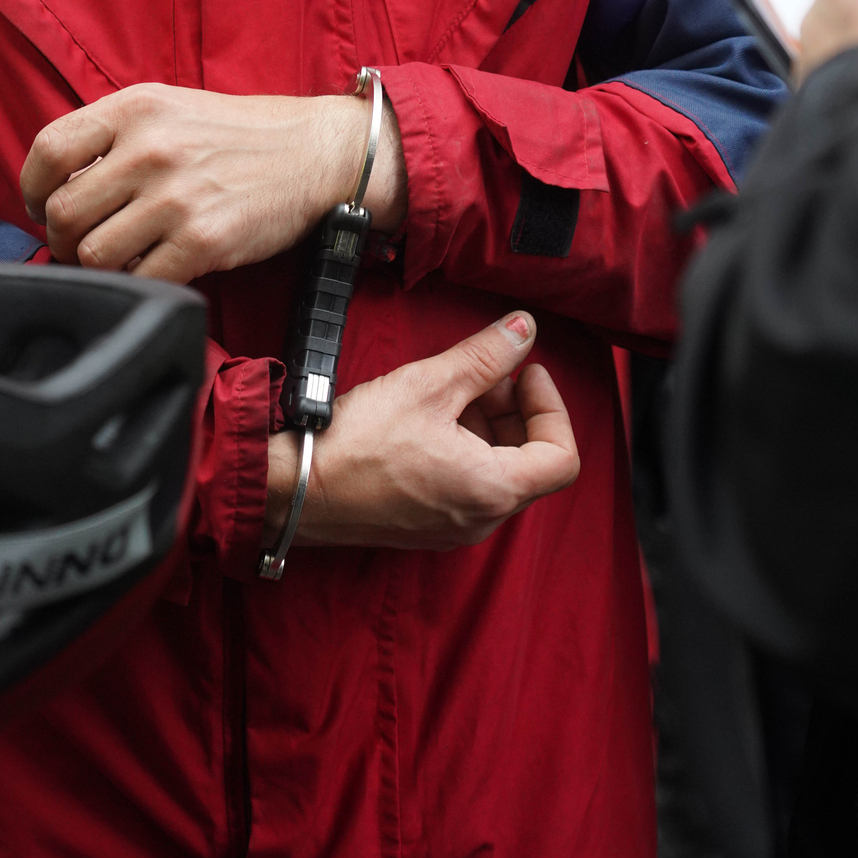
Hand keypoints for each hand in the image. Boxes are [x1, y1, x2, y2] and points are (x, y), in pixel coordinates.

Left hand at [23, 82, 405, 282]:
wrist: (313, 151)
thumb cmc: (238, 134)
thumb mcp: (170, 108)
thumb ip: (113, 136)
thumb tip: (55, 185)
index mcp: (135, 109)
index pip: (48, 150)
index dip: (31, 188)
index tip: (40, 205)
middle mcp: (150, 149)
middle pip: (62, 211)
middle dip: (61, 238)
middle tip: (80, 243)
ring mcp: (175, 197)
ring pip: (92, 253)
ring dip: (98, 265)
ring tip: (119, 257)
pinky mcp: (203, 240)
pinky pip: (141, 278)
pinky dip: (140, 281)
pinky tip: (156, 267)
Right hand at [263, 311, 578, 550]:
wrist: (295, 490)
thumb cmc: (360, 443)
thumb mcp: (429, 385)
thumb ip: (485, 357)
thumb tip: (524, 329)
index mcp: (494, 490)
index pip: (562, 456)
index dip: (551, 406)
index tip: (525, 373)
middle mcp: (481, 519)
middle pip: (531, 463)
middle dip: (516, 410)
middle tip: (487, 371)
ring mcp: (452, 527)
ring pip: (497, 473)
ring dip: (488, 426)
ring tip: (452, 388)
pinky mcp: (424, 525)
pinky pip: (467, 485)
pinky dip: (465, 447)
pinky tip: (430, 417)